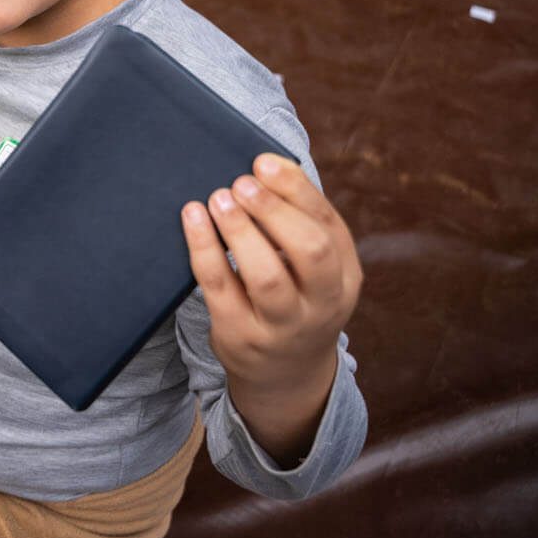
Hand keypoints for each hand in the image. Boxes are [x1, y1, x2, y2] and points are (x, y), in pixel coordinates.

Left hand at [181, 153, 361, 455]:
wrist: (285, 374)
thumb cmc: (296, 296)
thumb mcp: (314, 266)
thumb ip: (298, 219)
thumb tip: (262, 165)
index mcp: (346, 275)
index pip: (329, 225)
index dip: (295, 190)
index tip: (262, 163)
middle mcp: (322, 303)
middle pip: (310, 252)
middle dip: (274, 211)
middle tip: (240, 182)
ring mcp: (282, 326)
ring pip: (266, 277)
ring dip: (239, 231)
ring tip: (217, 198)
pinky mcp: (240, 336)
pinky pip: (220, 289)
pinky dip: (204, 249)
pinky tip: (192, 219)